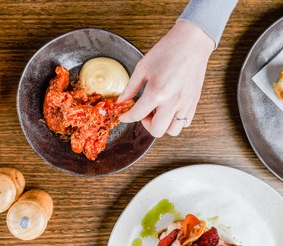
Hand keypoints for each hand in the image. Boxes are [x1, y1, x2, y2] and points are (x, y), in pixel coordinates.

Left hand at [118, 21, 213, 136]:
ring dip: (162, 125)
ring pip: (173, 131)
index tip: (124, 116)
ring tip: (158, 111)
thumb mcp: (143, 67)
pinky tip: (169, 109)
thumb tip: (122, 100)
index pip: (137, 115)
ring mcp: (185, 104)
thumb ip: (131, 87)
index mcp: (157, 92)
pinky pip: (185, 123)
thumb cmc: (168, 51)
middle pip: (156, 130)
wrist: (192, 42)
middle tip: (143, 112)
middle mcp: (172, 102)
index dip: (126, 117)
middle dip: (146, 124)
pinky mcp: (194, 102)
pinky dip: (175, 121)